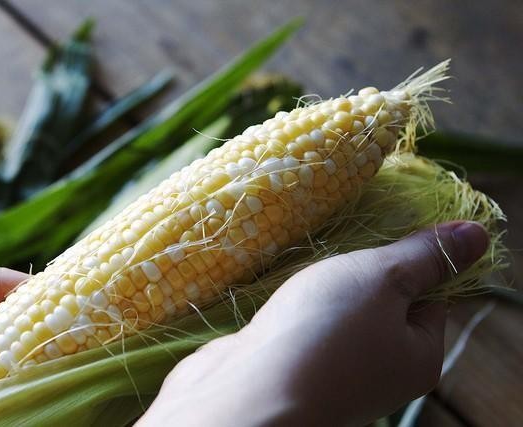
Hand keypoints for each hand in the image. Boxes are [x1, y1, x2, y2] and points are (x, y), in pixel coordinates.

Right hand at [138, 221, 489, 425]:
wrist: (248, 392)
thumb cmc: (326, 332)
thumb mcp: (383, 279)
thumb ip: (427, 255)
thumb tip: (477, 234)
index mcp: (419, 354)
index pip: (432, 294)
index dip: (412, 258)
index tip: (384, 231)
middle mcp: (382, 370)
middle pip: (382, 301)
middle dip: (359, 269)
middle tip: (340, 244)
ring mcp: (336, 371)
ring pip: (340, 311)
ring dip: (323, 285)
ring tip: (307, 264)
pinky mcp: (296, 366)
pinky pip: (307, 324)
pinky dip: (296, 305)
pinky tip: (282, 291)